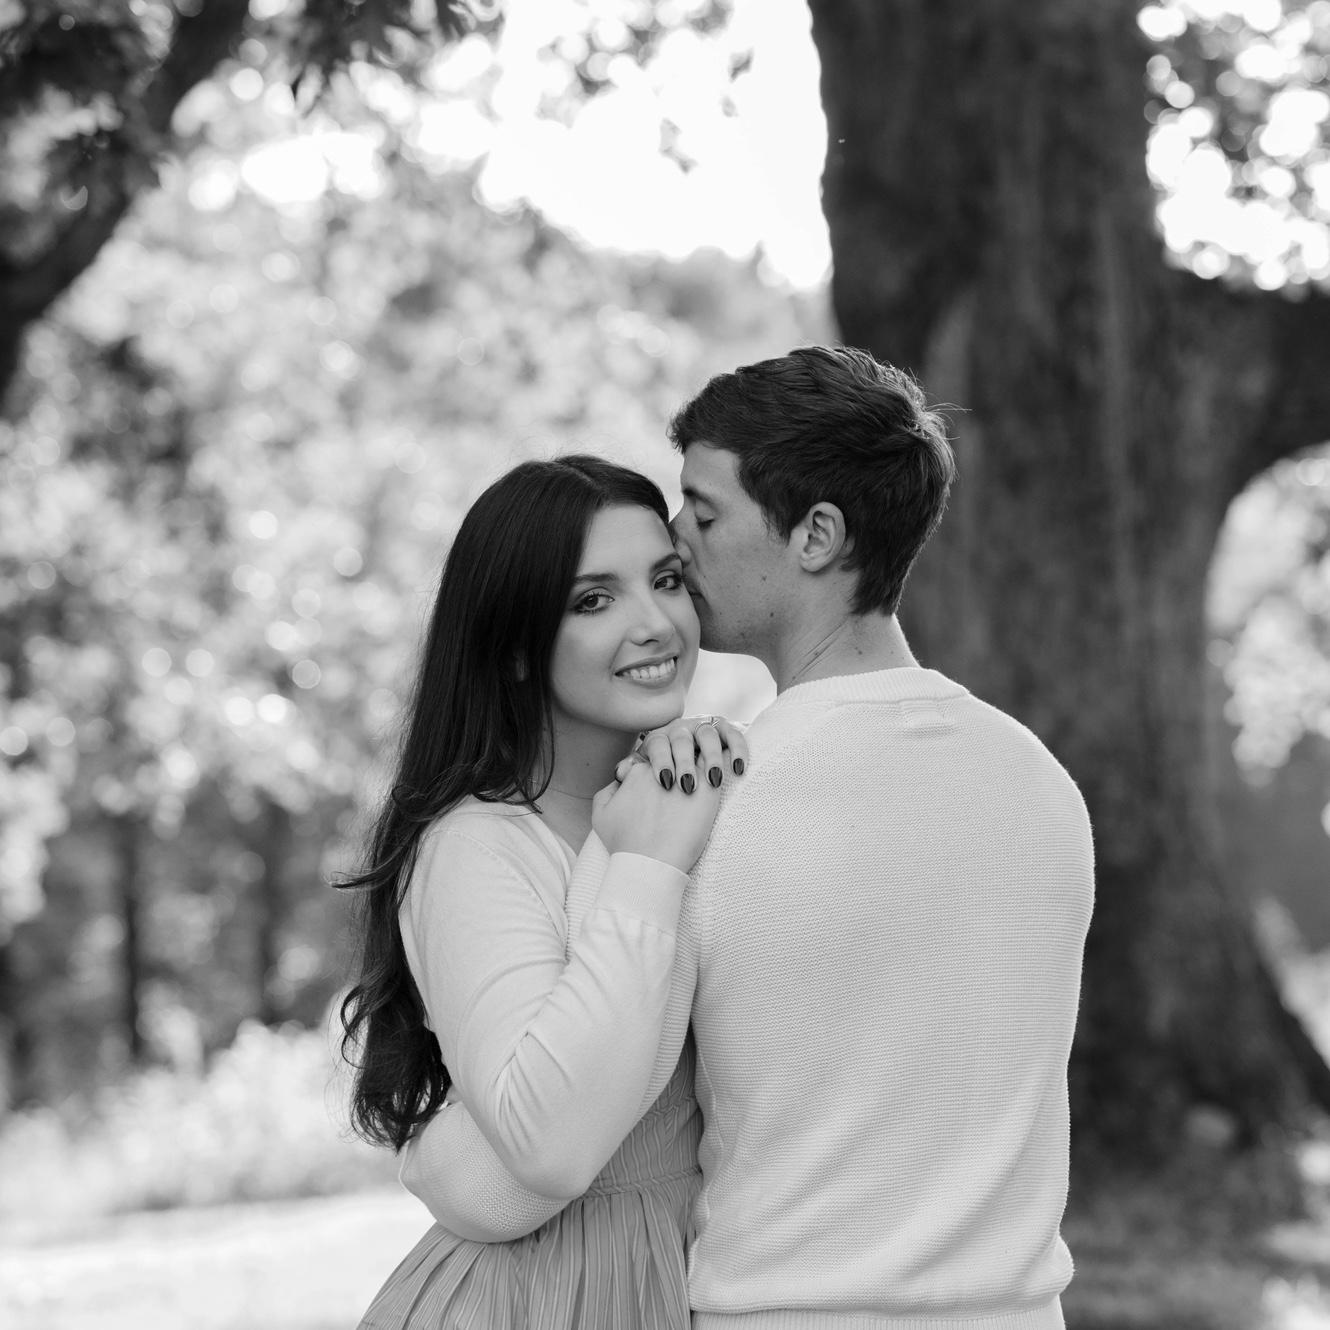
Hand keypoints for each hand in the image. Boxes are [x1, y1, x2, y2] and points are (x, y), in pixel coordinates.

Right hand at [592, 757, 719, 872]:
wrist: (650, 864)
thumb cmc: (625, 844)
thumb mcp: (601, 814)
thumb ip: (608, 790)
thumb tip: (619, 780)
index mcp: (640, 769)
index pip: (653, 755)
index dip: (658, 769)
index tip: (662, 786)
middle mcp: (664, 767)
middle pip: (677, 751)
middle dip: (681, 760)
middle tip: (684, 780)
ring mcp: (688, 777)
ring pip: (699, 755)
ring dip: (703, 761)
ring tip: (706, 775)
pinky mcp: (709, 791)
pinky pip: (719, 767)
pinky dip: (719, 768)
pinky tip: (719, 777)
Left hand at [617, 715, 747, 792]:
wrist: (688, 790)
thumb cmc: (664, 791)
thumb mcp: (643, 780)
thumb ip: (630, 776)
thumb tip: (620, 773)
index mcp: (659, 741)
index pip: (657, 743)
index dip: (661, 761)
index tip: (665, 783)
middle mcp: (680, 730)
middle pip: (681, 738)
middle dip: (684, 762)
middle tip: (687, 786)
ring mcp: (703, 728)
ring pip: (707, 734)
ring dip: (711, 757)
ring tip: (713, 780)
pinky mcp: (725, 731)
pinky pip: (732, 734)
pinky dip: (737, 748)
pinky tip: (738, 769)